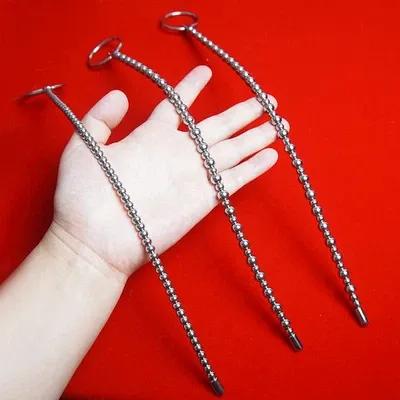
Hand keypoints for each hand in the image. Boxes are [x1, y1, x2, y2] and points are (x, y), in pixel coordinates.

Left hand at [51, 66, 281, 277]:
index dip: (191, 88)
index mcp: (150, 137)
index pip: (178, 105)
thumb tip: (120, 95)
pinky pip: (234, 178)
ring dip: (255, 136)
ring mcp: (193, 175)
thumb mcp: (84, 147)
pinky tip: (271, 155)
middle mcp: (177, 153)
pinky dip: (253, 167)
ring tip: (278, 122)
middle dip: (242, 112)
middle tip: (265, 100)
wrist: (96, 239)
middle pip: (217, 126)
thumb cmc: (84, 195)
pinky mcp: (203, 199)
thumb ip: (101, 118)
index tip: (205, 72)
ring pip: (232, 149)